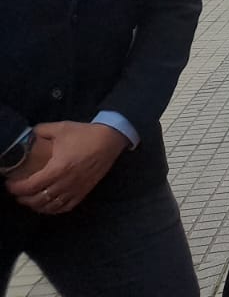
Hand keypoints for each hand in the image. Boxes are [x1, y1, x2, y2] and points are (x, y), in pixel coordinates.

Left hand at [6, 122, 125, 214]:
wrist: (111, 139)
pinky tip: (47, 205)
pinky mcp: (84, 191)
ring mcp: (75, 189)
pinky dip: (53, 209)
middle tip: (17, 192)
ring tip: (29, 200)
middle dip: (23, 198)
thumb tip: (28, 135)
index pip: (31, 186)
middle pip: (38, 199)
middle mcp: (65, 182)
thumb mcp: (61, 128)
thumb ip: (41, 130)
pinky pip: (65, 207)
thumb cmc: (85, 134)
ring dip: (36, 206)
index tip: (9, 184)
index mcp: (58, 168)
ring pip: (50, 206)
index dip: (16, 188)